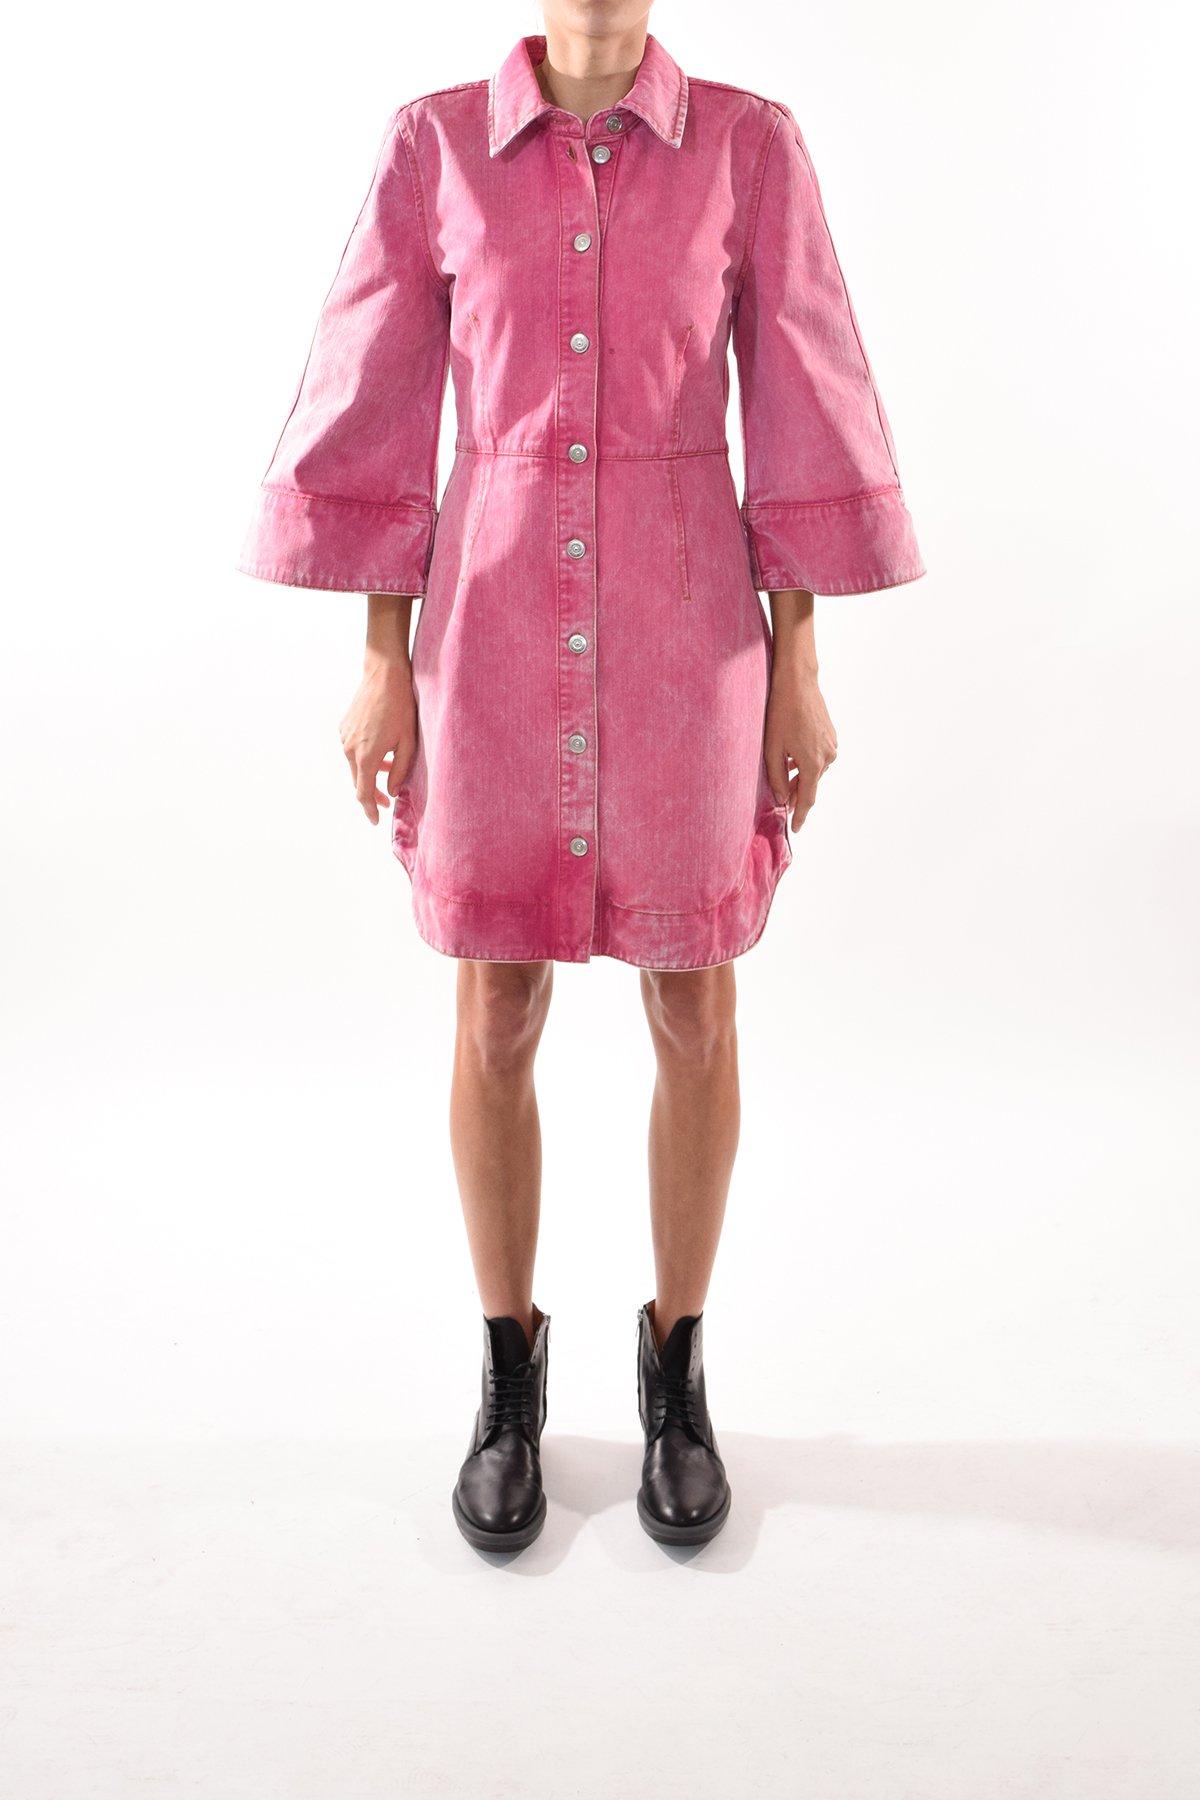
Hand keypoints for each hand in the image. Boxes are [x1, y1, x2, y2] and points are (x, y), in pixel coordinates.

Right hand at [338, 656, 417, 824]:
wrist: (384, 675)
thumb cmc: (401, 707)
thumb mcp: (408, 742)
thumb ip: (400, 770)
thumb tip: (392, 791)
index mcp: (366, 756)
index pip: (363, 793)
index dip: (370, 809)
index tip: (376, 821)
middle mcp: (349, 749)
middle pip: (357, 781)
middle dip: (371, 794)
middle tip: (387, 800)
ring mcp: (344, 737)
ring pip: (354, 765)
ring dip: (369, 773)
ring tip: (389, 770)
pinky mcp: (344, 727)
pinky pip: (352, 750)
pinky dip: (364, 757)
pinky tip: (381, 751)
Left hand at [763, 664, 837, 831]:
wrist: (798, 682)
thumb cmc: (781, 714)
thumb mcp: (772, 749)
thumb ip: (778, 778)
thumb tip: (782, 799)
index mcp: (813, 764)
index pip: (807, 799)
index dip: (800, 816)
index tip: (795, 829)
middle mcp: (828, 757)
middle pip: (811, 785)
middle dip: (797, 795)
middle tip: (783, 805)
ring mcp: (832, 745)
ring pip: (815, 771)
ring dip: (801, 778)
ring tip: (785, 781)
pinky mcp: (831, 735)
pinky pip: (818, 758)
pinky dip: (807, 764)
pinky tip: (793, 759)